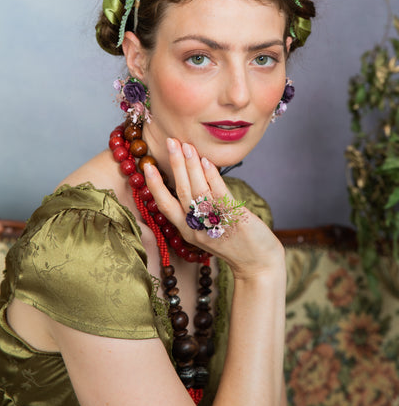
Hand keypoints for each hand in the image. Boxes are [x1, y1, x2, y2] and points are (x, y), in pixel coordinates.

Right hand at [143, 138, 284, 278]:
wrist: (258, 264)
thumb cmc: (233, 243)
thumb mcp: (207, 229)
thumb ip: (197, 209)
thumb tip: (191, 178)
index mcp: (186, 230)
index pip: (164, 205)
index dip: (154, 185)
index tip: (146, 165)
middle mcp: (196, 227)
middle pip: (181, 191)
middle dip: (175, 164)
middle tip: (170, 141)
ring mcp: (213, 223)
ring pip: (197, 190)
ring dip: (191, 165)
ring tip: (186, 145)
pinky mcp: (232, 218)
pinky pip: (218, 194)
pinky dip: (211, 176)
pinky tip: (206, 161)